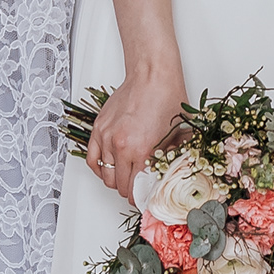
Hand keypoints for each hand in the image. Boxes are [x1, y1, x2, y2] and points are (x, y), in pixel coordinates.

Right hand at [82, 57, 183, 201]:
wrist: (152, 75)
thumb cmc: (167, 99)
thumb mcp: (180, 135)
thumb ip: (174, 159)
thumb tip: (170, 176)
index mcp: (142, 151)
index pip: (136, 190)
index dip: (142, 198)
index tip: (146, 197)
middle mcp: (121, 147)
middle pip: (120, 187)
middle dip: (130, 192)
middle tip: (138, 189)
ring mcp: (107, 138)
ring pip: (105, 176)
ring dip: (115, 181)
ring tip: (126, 178)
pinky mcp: (98, 129)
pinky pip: (92, 160)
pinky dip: (99, 169)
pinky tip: (109, 168)